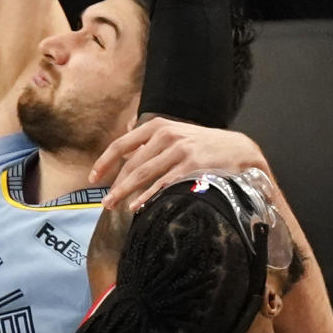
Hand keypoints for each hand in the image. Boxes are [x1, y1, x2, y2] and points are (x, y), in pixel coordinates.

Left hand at [89, 118, 264, 211]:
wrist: (239, 150)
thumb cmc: (204, 145)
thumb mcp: (176, 133)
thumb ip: (152, 139)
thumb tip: (126, 145)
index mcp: (158, 126)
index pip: (122, 144)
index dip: (105, 161)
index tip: (94, 177)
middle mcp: (166, 135)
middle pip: (131, 163)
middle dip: (115, 184)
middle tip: (104, 202)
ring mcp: (179, 150)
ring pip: (144, 174)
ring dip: (125, 191)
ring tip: (113, 206)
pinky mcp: (191, 166)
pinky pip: (164, 183)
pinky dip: (148, 196)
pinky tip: (137, 206)